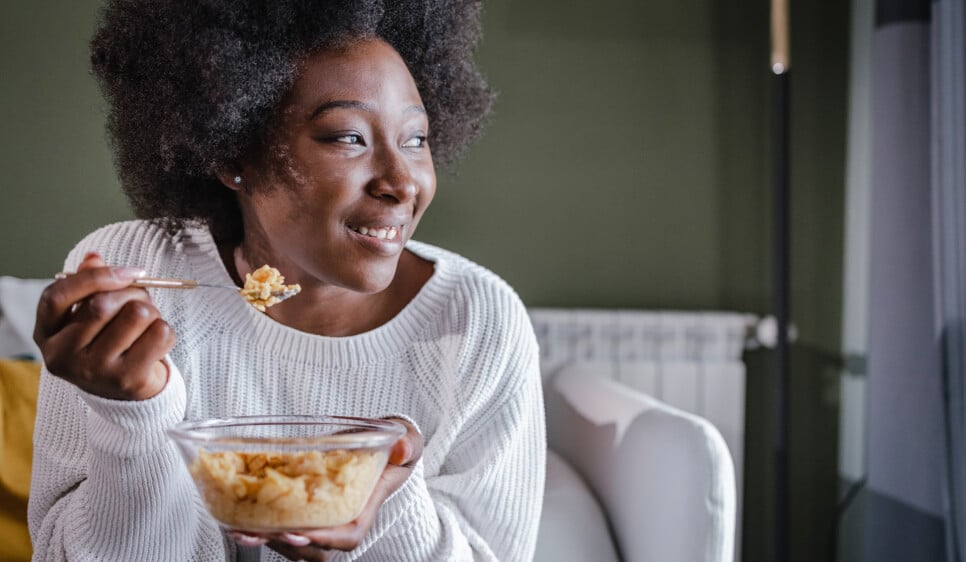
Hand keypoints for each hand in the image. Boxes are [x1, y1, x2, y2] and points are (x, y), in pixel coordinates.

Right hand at [33, 252, 175, 399]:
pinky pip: (160, 334)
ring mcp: (95, 372)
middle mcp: (64, 356)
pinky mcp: (128, 380)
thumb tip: (93, 257)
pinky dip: (166, 330)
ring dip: (152, 311)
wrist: (123, 397)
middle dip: (133, 292)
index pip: (57, 296)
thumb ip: (88, 285)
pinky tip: (155, 342)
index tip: (128, 272)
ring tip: (148, 323)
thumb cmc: (105, 344)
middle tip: (142, 299)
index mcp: (46, 335)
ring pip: (137, 315)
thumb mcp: (87, 316)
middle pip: (103, 304)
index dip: (94, 276)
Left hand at [230, 418, 423, 560]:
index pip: (348, 534)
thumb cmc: (393, 448)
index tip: (300, 531)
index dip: (324, 538)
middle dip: (287, 545)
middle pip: (315, 548)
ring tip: (241, 529)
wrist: (382, 446)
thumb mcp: (407, 440)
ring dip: (267, 539)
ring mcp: (321, 518)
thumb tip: (402, 450)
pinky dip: (259, 526)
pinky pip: (282, 528)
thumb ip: (408, 444)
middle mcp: (341, 520)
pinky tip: (237, 517)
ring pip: (295, 543)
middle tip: (261, 532)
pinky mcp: (303, 510)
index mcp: (365, 506)